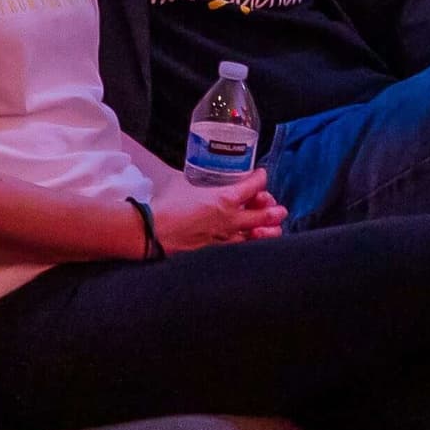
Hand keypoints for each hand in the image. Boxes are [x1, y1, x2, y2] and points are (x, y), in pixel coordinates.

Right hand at [152, 172, 286, 251]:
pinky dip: (251, 244)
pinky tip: (251, 241)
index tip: (260, 176)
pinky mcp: (219, 253)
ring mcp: (227, 239)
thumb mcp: (187, 184)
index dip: (261, 178)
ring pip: (259, 237)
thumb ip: (202, 183)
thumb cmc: (167, 206)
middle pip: (265, 215)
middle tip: (276, 207)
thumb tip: (204, 177)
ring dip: (269, 230)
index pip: (255, 185)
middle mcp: (232, 220)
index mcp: (226, 199)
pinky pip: (243, 249)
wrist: (153, 232)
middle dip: (274, 209)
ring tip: (273, 228)